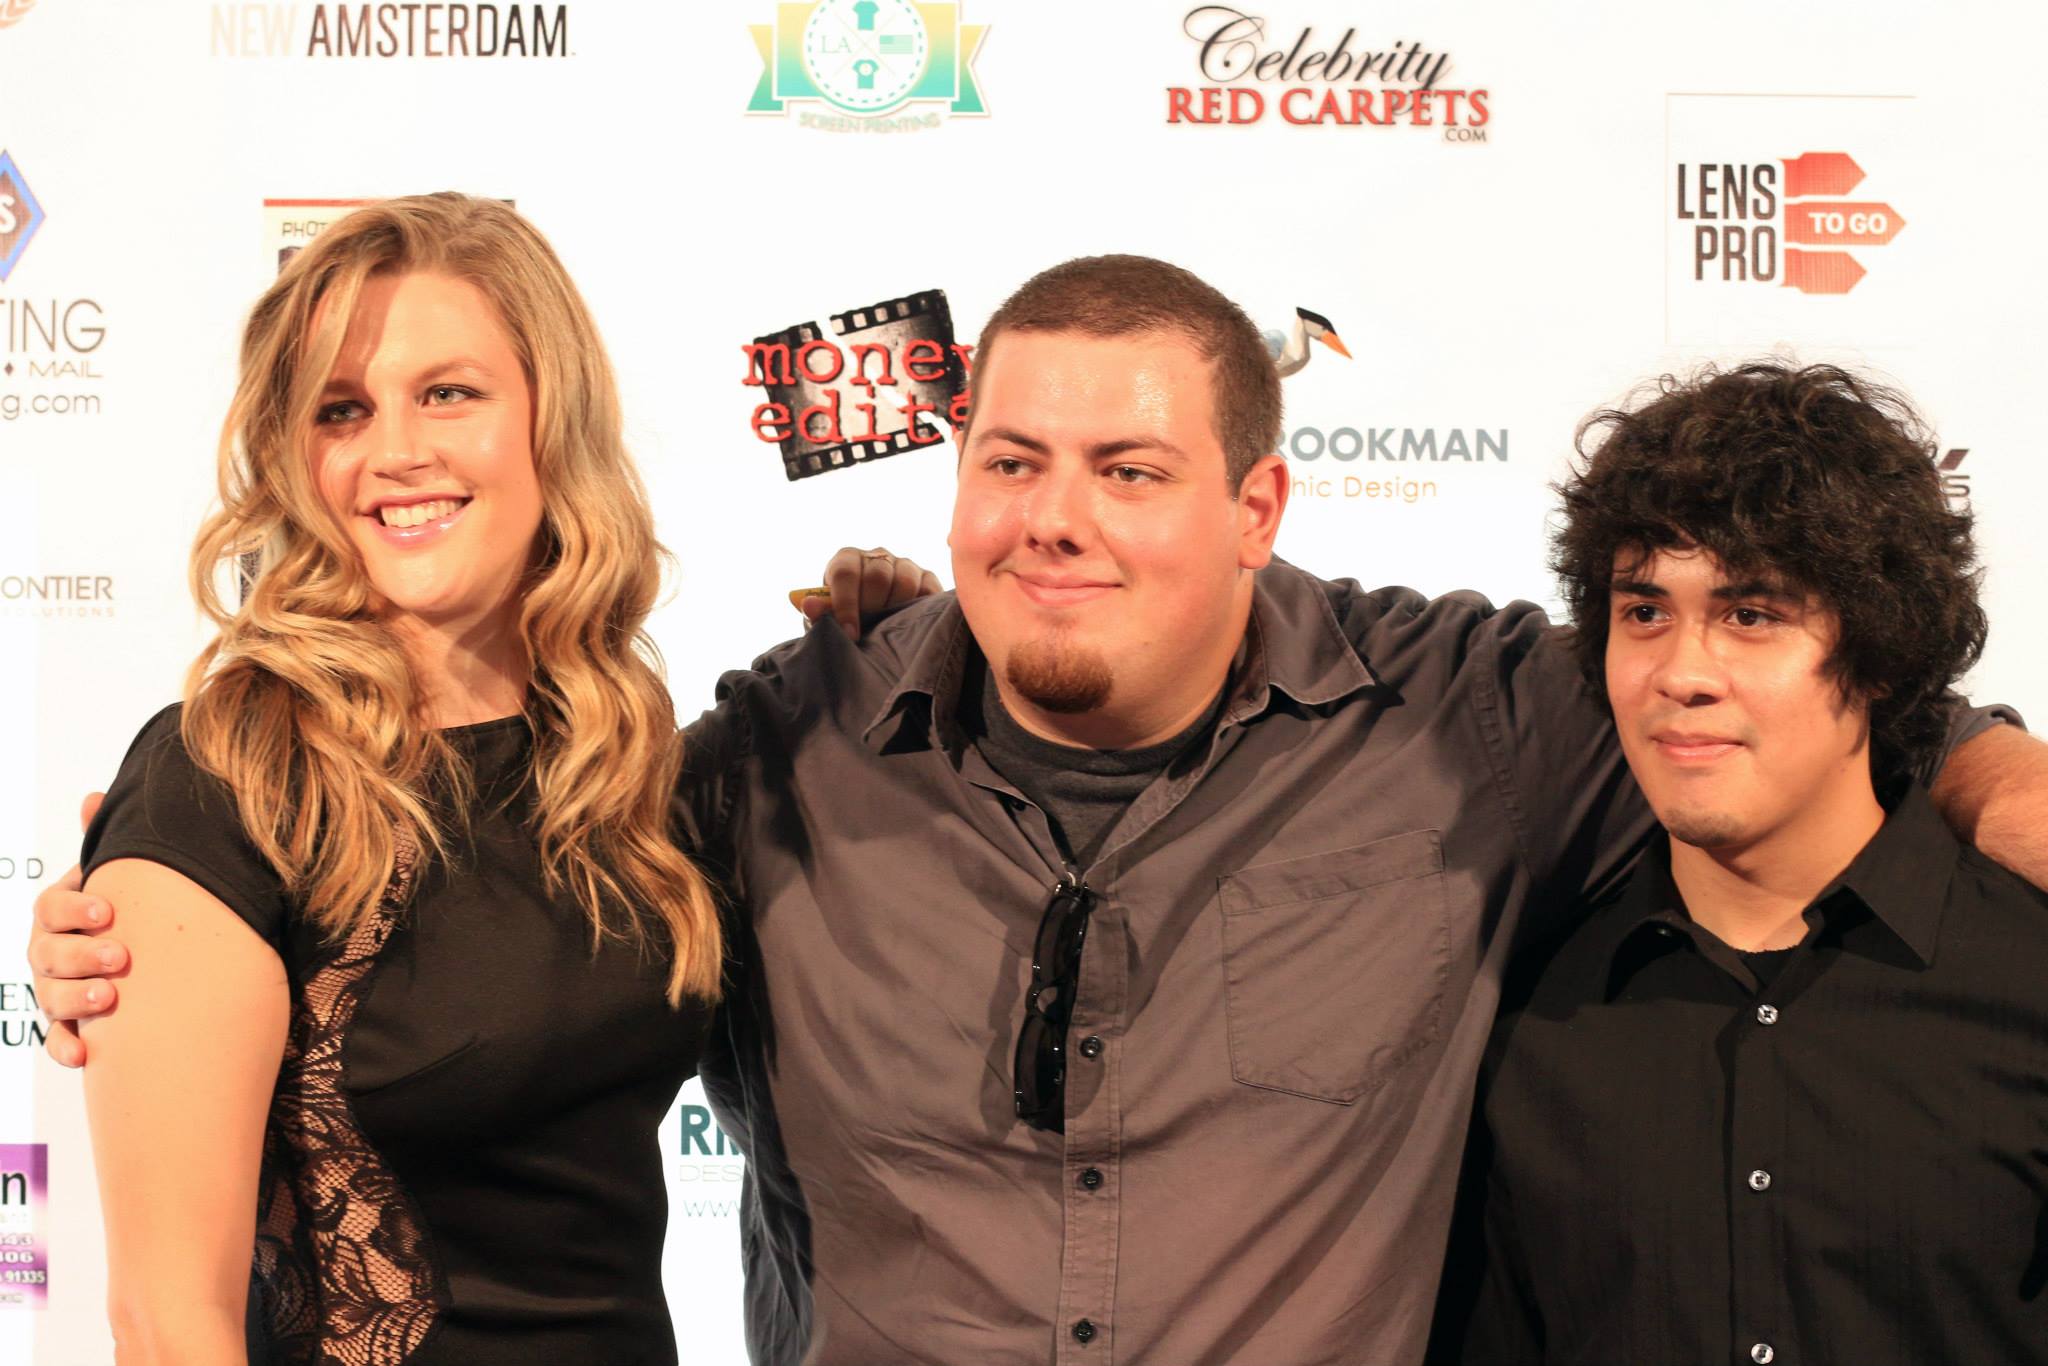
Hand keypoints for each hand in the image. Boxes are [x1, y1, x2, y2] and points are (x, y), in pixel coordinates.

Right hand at [27, 792, 120, 1067]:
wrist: (139, 955)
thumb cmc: (123, 909)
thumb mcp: (114, 875)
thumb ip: (102, 841)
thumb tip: (93, 798)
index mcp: (58, 913)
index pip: (50, 908)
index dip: (75, 908)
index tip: (108, 911)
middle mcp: (49, 951)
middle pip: (49, 954)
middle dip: (82, 955)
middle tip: (120, 957)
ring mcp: (54, 988)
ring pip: (52, 996)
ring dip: (77, 999)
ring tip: (111, 998)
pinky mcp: (68, 1024)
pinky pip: (58, 1039)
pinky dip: (67, 1048)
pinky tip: (84, 1056)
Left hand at [791, 547, 943, 639]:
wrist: (873, 623)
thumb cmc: (845, 620)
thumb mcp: (828, 620)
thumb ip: (818, 614)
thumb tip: (810, 605)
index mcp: (846, 560)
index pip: (845, 573)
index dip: (846, 604)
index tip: (850, 633)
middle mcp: (876, 556)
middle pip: (877, 576)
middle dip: (872, 608)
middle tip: (869, 632)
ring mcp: (905, 565)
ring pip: (905, 581)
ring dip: (896, 609)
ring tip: (888, 629)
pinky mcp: (927, 578)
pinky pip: (929, 590)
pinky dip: (920, 608)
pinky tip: (910, 623)